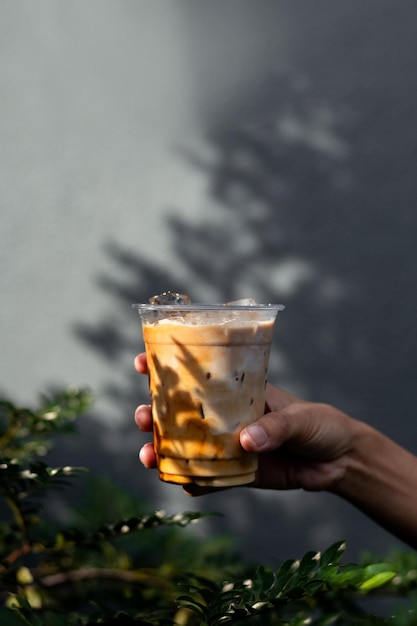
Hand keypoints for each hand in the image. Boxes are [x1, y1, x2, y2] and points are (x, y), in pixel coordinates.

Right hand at [134, 352, 357, 492]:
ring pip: (187, 447)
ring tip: (148, 455)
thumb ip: (275, 428)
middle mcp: (226, 417)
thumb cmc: (319, 424)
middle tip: (141, 417)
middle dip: (153, 414)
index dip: (166, 368)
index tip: (142, 364)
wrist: (339, 460)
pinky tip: (180, 484)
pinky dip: (192, 483)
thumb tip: (246, 442)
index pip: (198, 376)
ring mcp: (229, 446)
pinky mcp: (237, 474)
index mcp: (238, 392)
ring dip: (163, 449)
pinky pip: (208, 479)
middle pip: (181, 413)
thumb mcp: (300, 419)